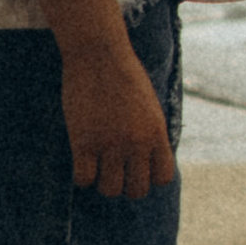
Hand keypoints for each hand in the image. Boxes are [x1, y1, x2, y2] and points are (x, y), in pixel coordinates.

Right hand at [61, 36, 176, 199]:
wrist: (99, 54)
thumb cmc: (124, 76)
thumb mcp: (149, 105)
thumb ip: (150, 134)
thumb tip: (146, 161)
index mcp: (157, 133)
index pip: (163, 177)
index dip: (150, 177)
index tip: (138, 167)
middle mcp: (137, 142)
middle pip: (137, 190)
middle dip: (127, 185)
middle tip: (116, 171)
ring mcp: (110, 144)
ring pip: (110, 190)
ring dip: (104, 182)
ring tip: (99, 166)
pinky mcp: (83, 142)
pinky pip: (84, 179)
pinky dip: (83, 176)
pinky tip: (82, 160)